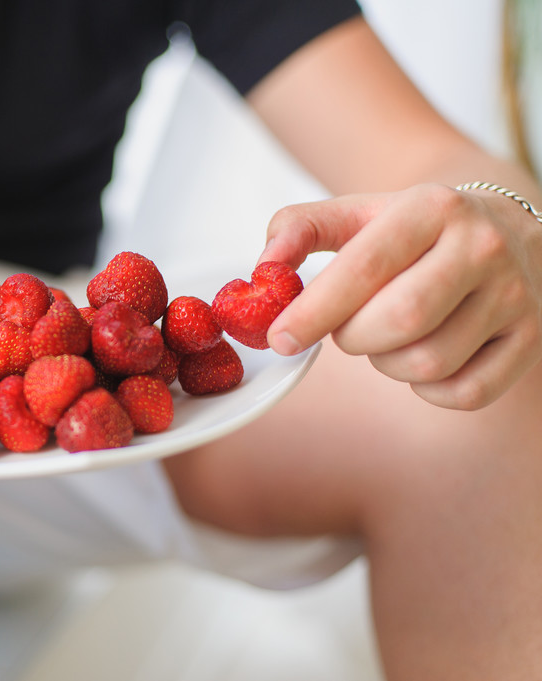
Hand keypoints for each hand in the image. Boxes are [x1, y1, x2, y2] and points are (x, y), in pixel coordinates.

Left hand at [259, 183, 541, 409]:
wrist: (502, 227)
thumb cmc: (410, 230)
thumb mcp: (357, 213)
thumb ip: (299, 230)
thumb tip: (262, 269)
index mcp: (432, 208)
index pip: (365, 267)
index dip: (314, 311)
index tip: (279, 339)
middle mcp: (483, 247)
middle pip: (400, 321)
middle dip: (353, 337)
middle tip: (347, 329)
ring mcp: (515, 295)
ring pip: (430, 362)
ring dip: (388, 363)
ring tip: (389, 336)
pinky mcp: (531, 339)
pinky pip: (466, 393)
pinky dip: (429, 389)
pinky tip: (423, 356)